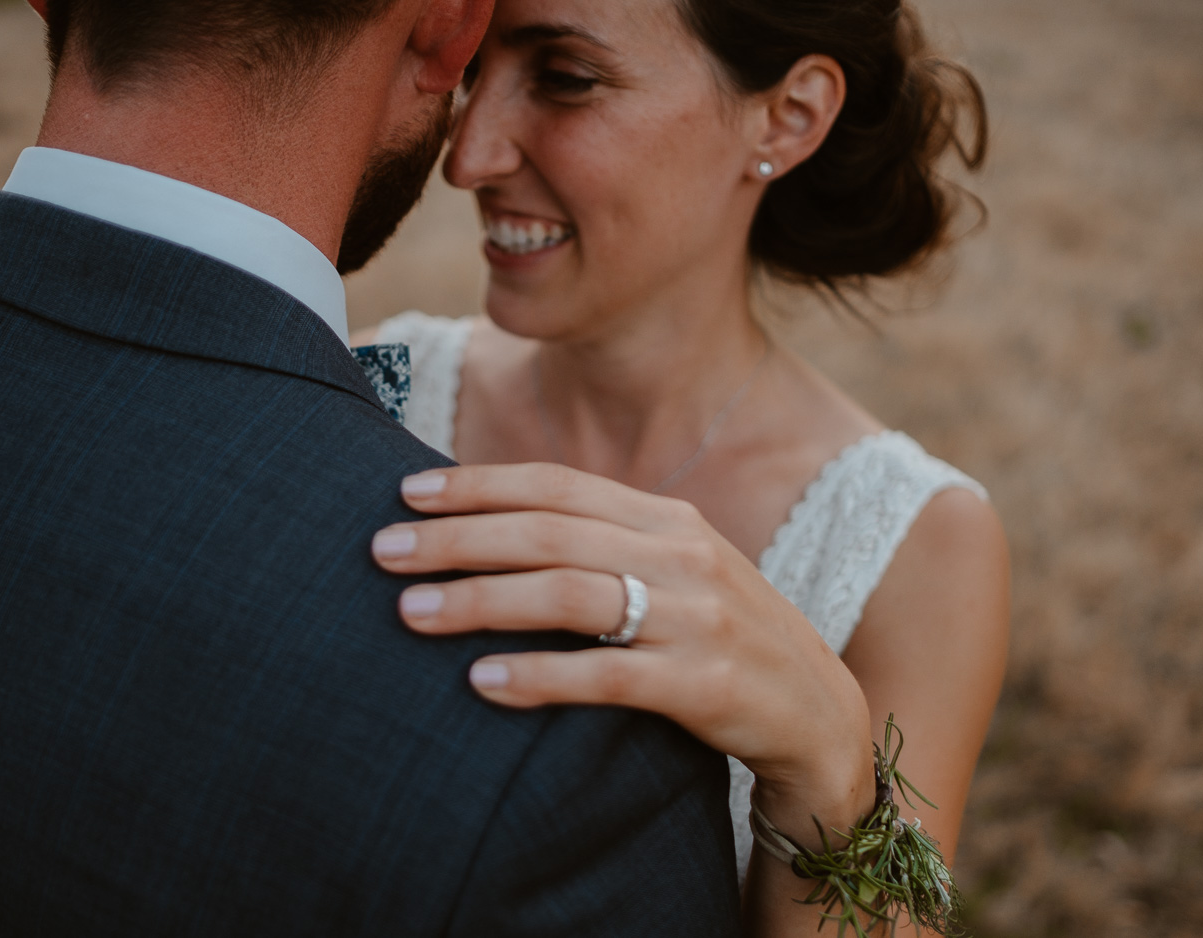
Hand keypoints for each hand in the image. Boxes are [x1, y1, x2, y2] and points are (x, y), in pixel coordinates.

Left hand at [371, 462, 874, 819]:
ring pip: (570, 594)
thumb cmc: (719, 638)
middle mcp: (681, 556)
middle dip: (459, 538)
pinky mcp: (704, 683)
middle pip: (550, 534)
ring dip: (482, 599)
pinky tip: (482, 681)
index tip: (407, 493)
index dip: (479, 485)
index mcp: (665, 520)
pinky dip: (540, 676)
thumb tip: (494, 531)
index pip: (557, 487)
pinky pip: (607, 675)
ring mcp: (695, 618)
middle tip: (383, 551)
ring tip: (411, 613)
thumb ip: (602, 546)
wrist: (818, 712)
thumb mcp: (673, 573)